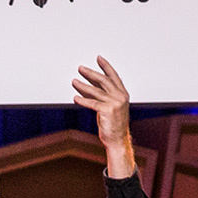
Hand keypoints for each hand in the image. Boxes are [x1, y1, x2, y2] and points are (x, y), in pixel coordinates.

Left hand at [73, 55, 134, 175]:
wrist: (117, 140)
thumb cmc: (113, 125)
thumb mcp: (110, 107)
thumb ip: (103, 95)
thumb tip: (88, 85)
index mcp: (123, 94)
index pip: (114, 76)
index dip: (106, 66)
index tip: (99, 58)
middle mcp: (120, 97)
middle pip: (103, 80)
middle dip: (91, 73)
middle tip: (80, 68)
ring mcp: (115, 103)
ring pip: (95, 91)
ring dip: (83, 85)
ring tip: (73, 81)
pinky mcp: (107, 111)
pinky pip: (92, 103)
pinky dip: (82, 100)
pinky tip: (75, 97)